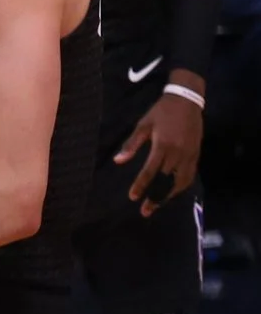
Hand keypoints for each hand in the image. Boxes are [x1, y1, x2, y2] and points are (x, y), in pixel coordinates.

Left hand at [113, 85, 203, 213]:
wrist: (186, 102)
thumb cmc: (161, 112)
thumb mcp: (143, 125)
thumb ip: (131, 144)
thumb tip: (118, 161)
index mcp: (162, 146)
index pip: (150, 171)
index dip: (141, 185)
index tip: (133, 197)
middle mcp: (178, 154)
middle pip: (166, 181)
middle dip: (155, 197)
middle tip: (145, 211)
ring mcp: (189, 157)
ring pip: (179, 183)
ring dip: (169, 196)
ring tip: (157, 205)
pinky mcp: (196, 157)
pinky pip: (189, 177)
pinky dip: (180, 187)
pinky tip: (172, 193)